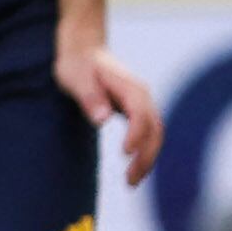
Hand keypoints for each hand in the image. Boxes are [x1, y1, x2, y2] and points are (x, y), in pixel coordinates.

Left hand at [56, 33, 163, 186]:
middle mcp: (142, 95)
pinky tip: (133, 167)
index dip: (136, 135)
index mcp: (130, 87)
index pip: (140, 115)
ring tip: (131, 182)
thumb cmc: (77, 64)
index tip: (125, 153)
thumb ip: (89, 97)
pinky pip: (147, 133)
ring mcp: (142, 103)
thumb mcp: (76, 78)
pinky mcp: (136, 110)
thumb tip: (102, 118)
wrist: (83, 49)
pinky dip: (144, 151)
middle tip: (129, 181)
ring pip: (155, 134)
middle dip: (146, 157)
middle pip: (154, 130)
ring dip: (147, 158)